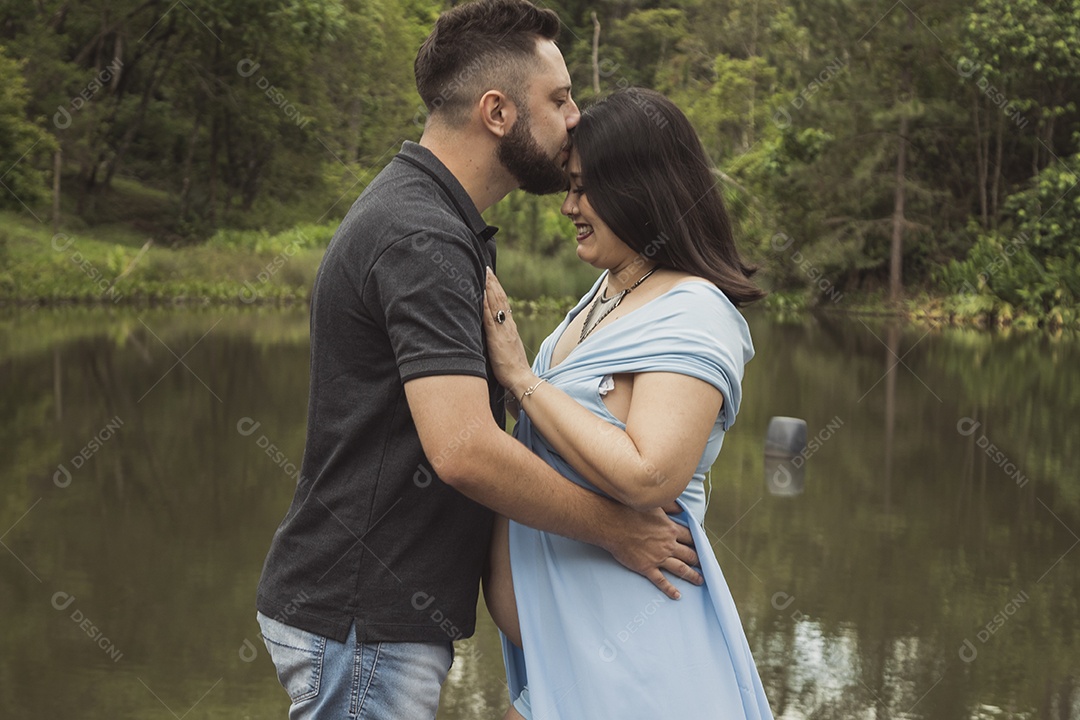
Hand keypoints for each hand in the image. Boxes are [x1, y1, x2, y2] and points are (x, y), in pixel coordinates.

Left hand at [482, 268, 535, 394]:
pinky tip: (481, 294)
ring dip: (490, 288)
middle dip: (493, 283)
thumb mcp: (506, 349)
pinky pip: (490, 317)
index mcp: (510, 328)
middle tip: (487, 268)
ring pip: (496, 304)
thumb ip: (501, 338)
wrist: (521, 379)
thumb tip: (494, 333)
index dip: (498, 290)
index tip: (492, 277)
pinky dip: (486, 304)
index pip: (504, 304)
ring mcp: (503, 330)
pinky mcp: (496, 338)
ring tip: (485, 273)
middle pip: (501, 299)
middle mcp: (508, 326)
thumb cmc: (512, 369)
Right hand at [606, 506, 702, 599]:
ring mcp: (658, 558)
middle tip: (704, 566)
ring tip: (699, 581)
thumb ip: (670, 507)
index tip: (702, 547)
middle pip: (689, 555)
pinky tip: (677, 595)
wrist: (612, 525)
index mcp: (670, 529)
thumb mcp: (654, 505)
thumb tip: (681, 509)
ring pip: (680, 569)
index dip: (697, 543)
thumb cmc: (630, 512)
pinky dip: (670, 589)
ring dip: (692, 576)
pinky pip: (661, 581)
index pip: (691, 538)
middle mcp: (668, 545)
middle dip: (698, 561)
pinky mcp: (647, 568)